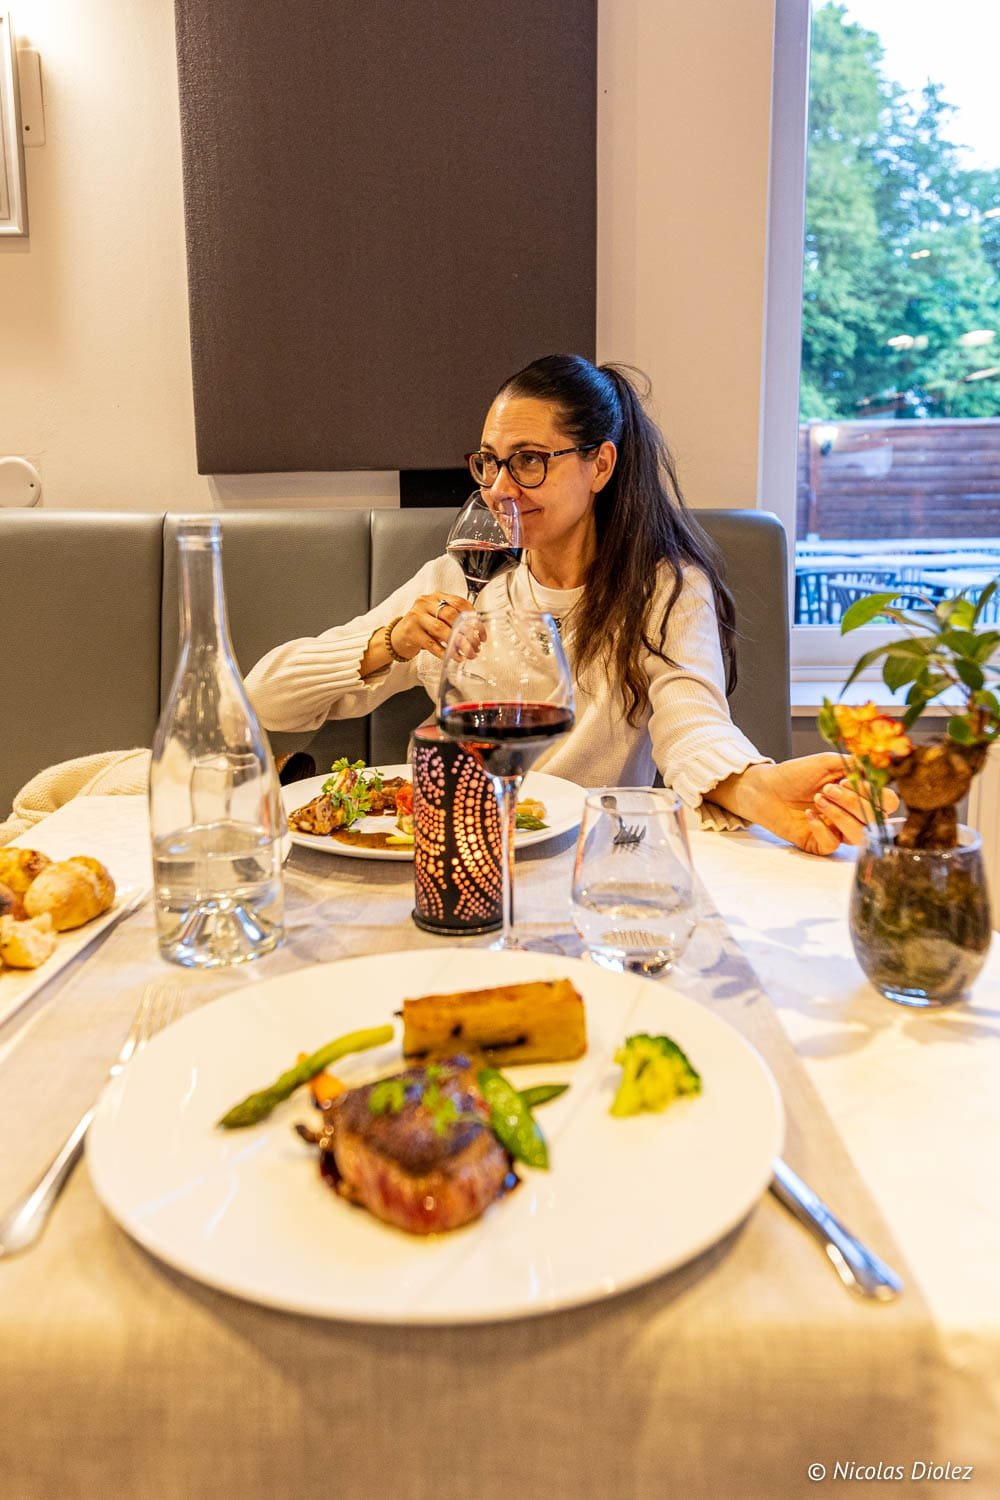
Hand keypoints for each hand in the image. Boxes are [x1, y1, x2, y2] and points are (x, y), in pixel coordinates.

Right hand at [389, 592, 473, 660]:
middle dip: (467, 633)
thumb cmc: (423, 627)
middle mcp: (425, 603)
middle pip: (452, 616)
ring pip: (441, 629)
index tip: (481, 633)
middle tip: (476, 646)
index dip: (473, 618)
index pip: (459, 603)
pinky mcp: (411, 632)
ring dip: (458, 643)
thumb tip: (477, 634)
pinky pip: (431, 644)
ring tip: (468, 653)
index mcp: (436, 597)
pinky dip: (444, 652)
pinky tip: (454, 657)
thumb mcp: (438, 618)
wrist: (398, 637)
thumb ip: (455, 620)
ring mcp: (417, 617)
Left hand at [714, 753, 899, 855]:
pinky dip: (821, 828)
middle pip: (876, 820)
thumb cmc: (794, 774)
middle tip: (828, 789)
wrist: (765, 787)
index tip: (846, 781)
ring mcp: (837, 830)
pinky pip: (833, 844)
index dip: (873, 794)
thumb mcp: (827, 762)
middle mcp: (853, 814)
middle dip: (853, 803)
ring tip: (818, 800)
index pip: (888, 802)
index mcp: (859, 793)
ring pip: (858, 836)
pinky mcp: (820, 843)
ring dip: (840, 816)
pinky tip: (809, 815)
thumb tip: (878, 766)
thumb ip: (854, 765)